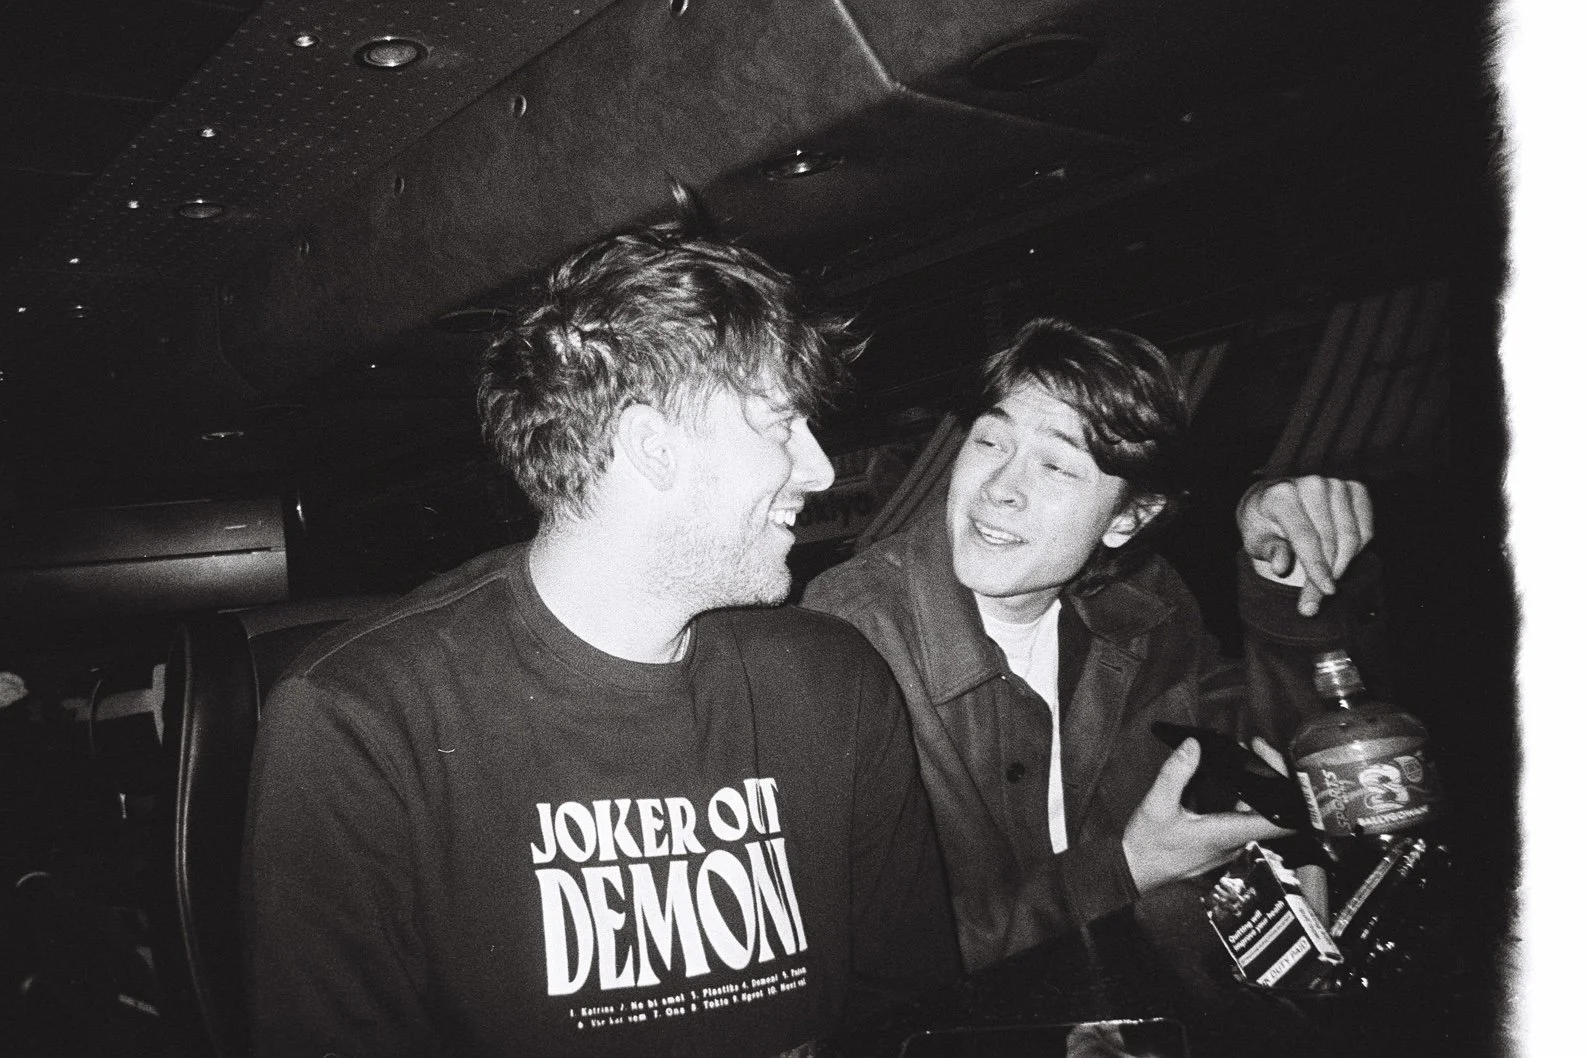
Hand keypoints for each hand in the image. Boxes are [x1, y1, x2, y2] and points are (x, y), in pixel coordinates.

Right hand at [1122, 739, 1294, 893]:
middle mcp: (1236, 842)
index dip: (1288, 790)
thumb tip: (1193, 746)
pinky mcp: (1221, 843)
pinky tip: (1229, 779)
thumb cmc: (1147, 845)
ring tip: (1245, 757)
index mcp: (1228, 834)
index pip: (1281, 822)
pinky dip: (1244, 796)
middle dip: (1269, 776)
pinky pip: (1244, 818)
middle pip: (1273, 811)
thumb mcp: (1157, 805)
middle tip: (1255, 748)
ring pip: (1259, 814)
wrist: (1135, 871)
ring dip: (1257, 786)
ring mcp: (1230, 844)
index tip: (1271, 762)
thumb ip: (1176, 773)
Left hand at [1238, 476, 1372, 615]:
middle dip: (1327, 575)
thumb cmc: (1263, 525)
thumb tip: (1280, 566)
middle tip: (1315, 602)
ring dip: (1342, 566)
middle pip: (1329, 540)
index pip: (1304, 536)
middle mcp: (1311, 484)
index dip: (1316, 566)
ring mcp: (1336, 484)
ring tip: (1325, 584)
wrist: (1274, 500)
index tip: (1326, 591)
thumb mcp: (1256, 540)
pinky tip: (1338, 559)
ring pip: (1351, 537)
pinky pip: (1365, 530)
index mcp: (1281, 494)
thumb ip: (1270, 551)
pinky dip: (1356, 551)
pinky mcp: (1355, 489)